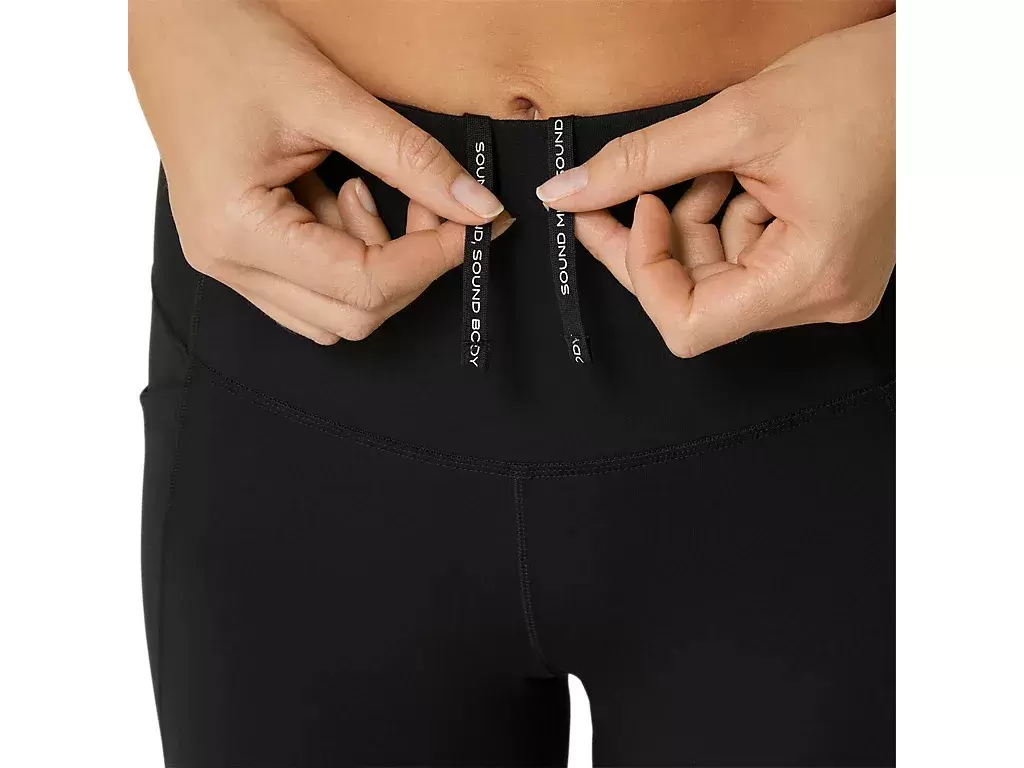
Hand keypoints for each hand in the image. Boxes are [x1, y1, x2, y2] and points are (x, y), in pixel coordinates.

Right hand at [129, 0, 507, 343]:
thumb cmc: (228, 47)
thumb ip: (409, 158)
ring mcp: (229, 263)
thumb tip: (478, 207)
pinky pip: (314, 288)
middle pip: (354, 314)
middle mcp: (227, 262)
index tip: (472, 221)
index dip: (430, 259)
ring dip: (379, 262)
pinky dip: (350, 255)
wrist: (169, 28)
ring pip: (336, 310)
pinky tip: (342, 196)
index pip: (362, 285)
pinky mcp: (240, 251)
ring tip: (367, 184)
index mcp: (238, 230)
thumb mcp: (328, 98)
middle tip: (431, 202)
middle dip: (409, 265)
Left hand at [538, 15, 894, 357]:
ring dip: (694, 222)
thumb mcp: (737, 120)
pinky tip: (737, 175)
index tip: (634, 210)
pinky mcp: (823, 266)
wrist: (935, 71)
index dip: (644, 270)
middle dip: (658, 241)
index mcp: (809, 275)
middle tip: (628, 189)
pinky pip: (749, 261)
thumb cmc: (866, 87)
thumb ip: (640, 163)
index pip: (689, 325)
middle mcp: (822, 298)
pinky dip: (726, 219)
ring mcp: (826, 285)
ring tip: (715, 164)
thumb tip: (566, 194)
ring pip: (719, 278)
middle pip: (699, 300)